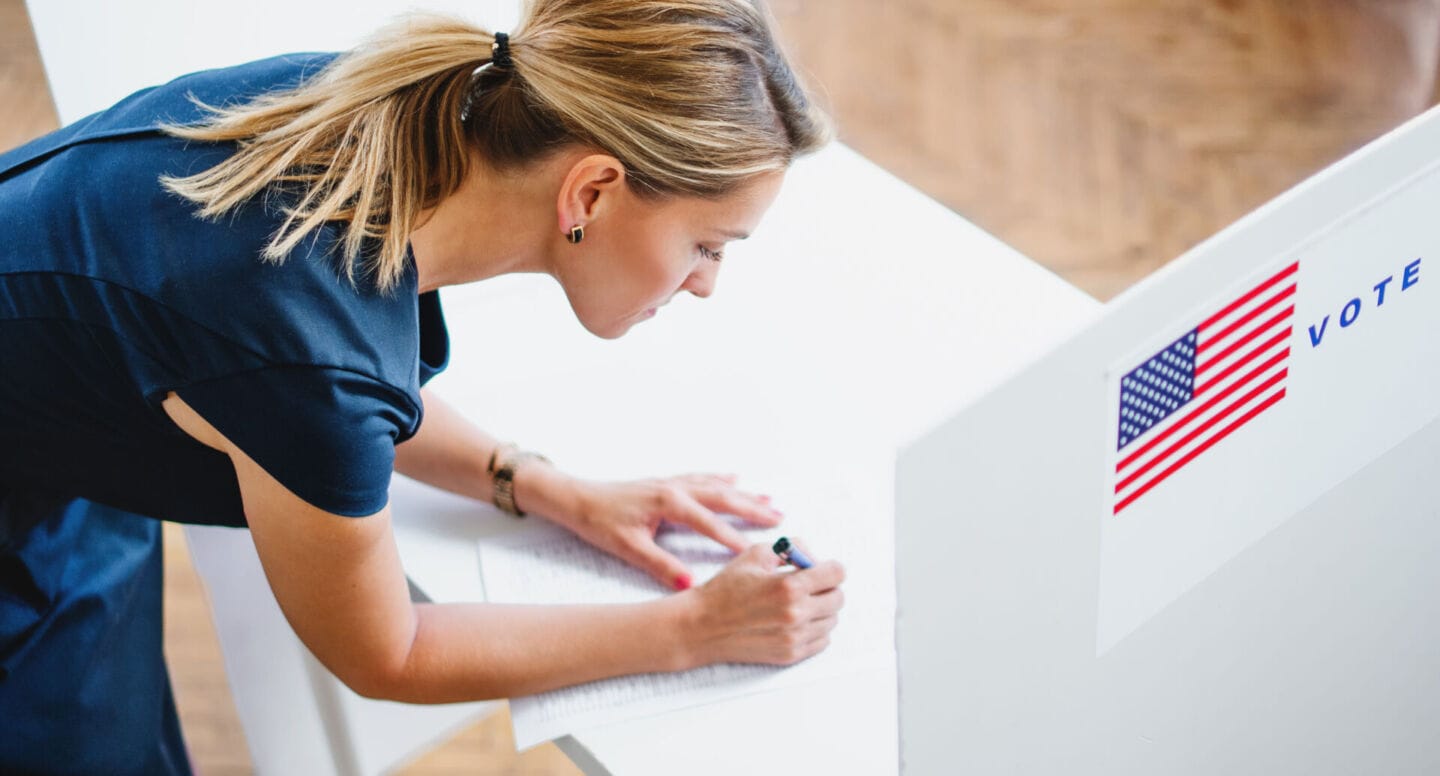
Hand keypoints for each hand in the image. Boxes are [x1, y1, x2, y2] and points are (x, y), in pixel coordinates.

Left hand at [562, 473, 782, 590]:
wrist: (576, 498)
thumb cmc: (599, 522)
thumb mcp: (629, 549)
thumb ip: (661, 566)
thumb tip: (689, 586)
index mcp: (669, 504)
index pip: (710, 523)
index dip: (734, 538)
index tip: (757, 551)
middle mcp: (675, 489)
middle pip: (723, 497)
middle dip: (752, 509)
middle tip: (780, 519)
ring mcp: (672, 483)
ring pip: (717, 486)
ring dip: (744, 494)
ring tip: (770, 501)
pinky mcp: (666, 483)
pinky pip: (702, 478)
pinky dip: (722, 479)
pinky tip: (735, 478)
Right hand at [678, 540, 844, 665]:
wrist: (702, 626)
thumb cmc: (726, 588)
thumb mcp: (755, 554)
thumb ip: (791, 548)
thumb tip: (813, 557)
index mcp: (789, 586)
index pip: (837, 574)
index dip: (830, 567)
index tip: (821, 569)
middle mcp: (796, 614)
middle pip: (838, 598)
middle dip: (826, 587)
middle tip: (809, 585)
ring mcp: (794, 638)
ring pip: (832, 620)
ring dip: (821, 609)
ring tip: (798, 603)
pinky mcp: (790, 655)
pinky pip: (823, 641)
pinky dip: (815, 629)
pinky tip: (796, 621)